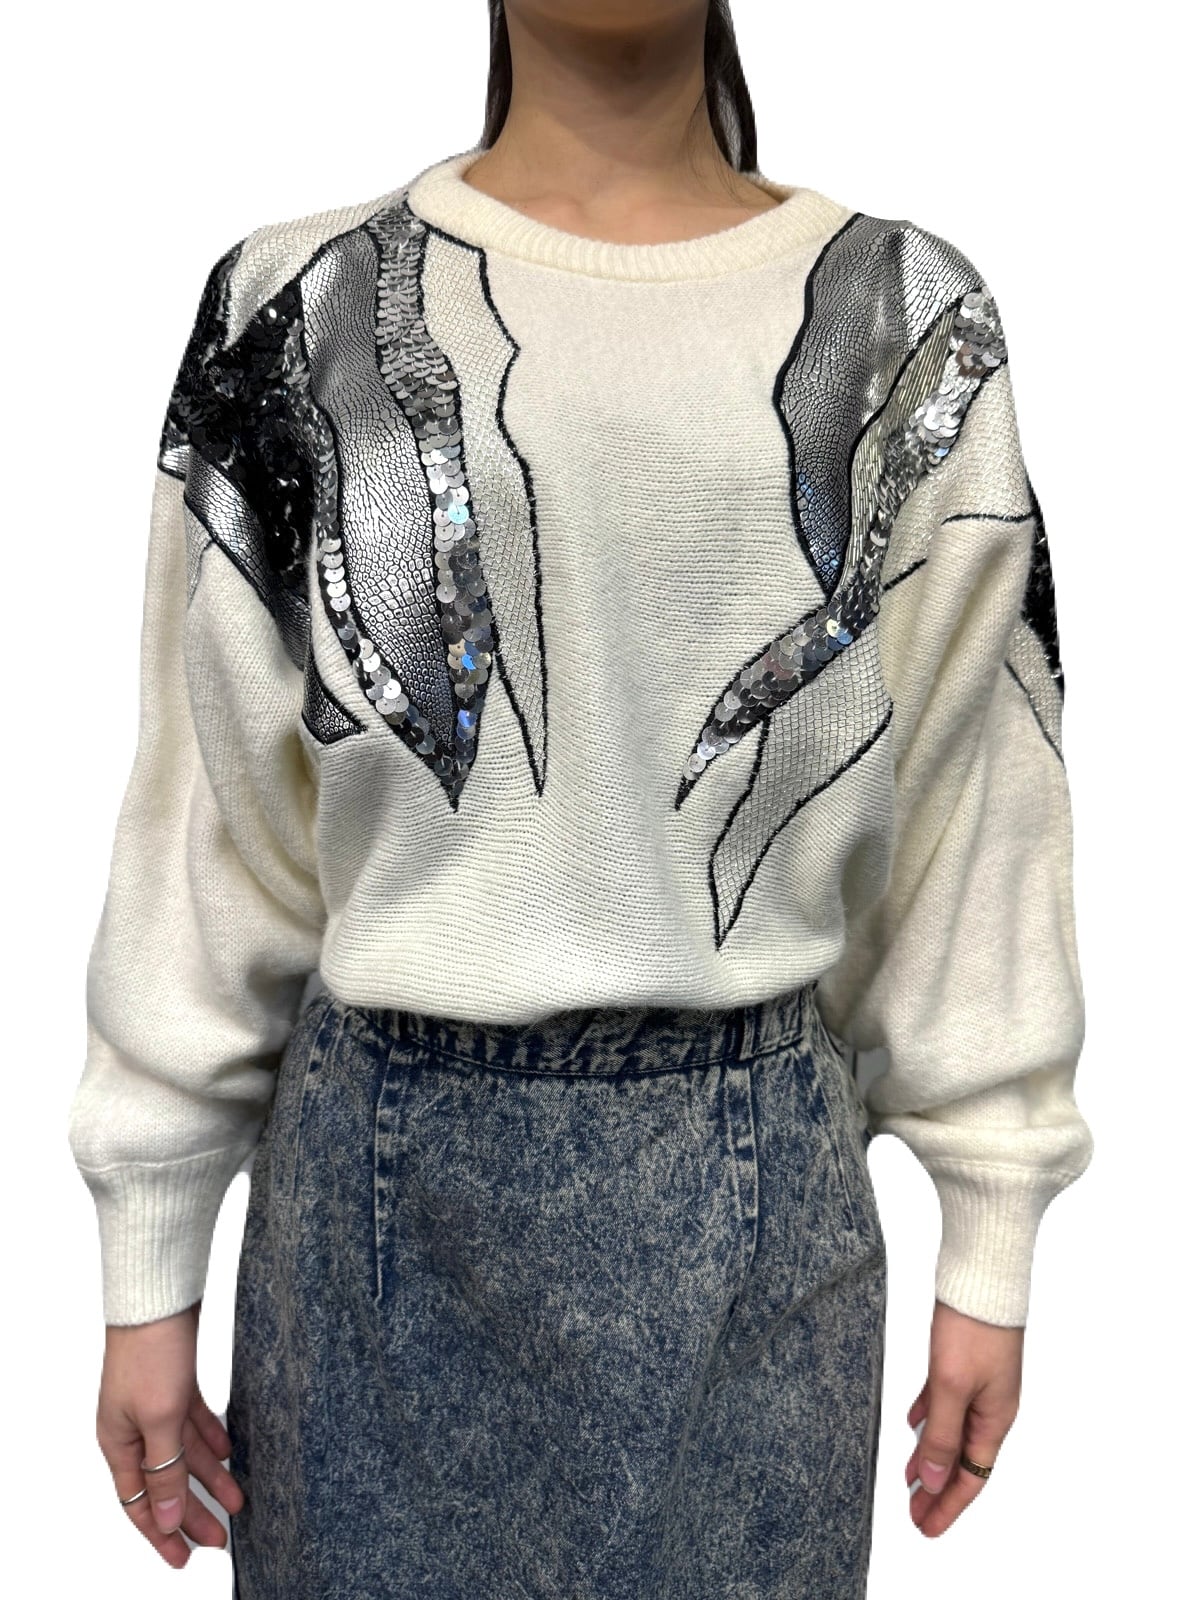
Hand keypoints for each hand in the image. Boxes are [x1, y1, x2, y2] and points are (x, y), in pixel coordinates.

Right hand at [94, 1299, 244, 1568]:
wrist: (159, 1295)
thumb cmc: (150, 1353)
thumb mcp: (159, 1419)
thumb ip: (164, 1469)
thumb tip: (164, 1519)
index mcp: (118, 1442)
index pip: (140, 1503)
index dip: (161, 1533)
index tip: (182, 1560)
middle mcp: (133, 1427)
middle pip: (166, 1481)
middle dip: (192, 1512)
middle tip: (221, 1538)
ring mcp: (154, 1404)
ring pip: (185, 1452)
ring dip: (210, 1476)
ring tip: (239, 1500)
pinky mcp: (176, 1382)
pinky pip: (194, 1422)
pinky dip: (211, 1438)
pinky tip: (230, 1451)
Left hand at [905, 1298, 1022, 1536]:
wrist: (982, 1276)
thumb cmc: (972, 1329)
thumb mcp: (951, 1387)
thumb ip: (942, 1436)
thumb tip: (935, 1484)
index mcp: (994, 1420)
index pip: (971, 1478)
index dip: (948, 1507)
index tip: (925, 1528)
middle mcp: (991, 1408)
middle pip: (963, 1460)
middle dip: (939, 1490)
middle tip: (915, 1514)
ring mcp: (979, 1385)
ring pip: (952, 1433)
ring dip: (931, 1456)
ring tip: (910, 1479)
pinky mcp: (965, 1363)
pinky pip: (945, 1403)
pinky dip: (928, 1418)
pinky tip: (912, 1422)